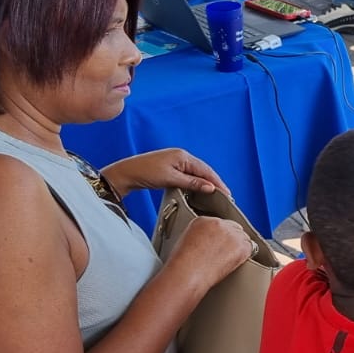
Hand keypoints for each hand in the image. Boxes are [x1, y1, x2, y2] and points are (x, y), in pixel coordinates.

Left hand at [103, 148, 228, 195]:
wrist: (126, 173)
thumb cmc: (146, 173)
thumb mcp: (171, 179)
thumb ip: (192, 183)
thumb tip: (210, 187)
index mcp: (183, 156)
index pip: (206, 170)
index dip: (217, 182)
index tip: (227, 194)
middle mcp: (181, 156)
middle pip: (203, 171)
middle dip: (214, 183)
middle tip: (225, 196)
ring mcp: (176, 161)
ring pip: (197, 173)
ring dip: (206, 183)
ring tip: (215, 194)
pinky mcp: (171, 167)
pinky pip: (189, 174)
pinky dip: (197, 182)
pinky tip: (200, 189)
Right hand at [166, 216, 252, 291]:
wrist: (187, 273)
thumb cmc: (183, 264)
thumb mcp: (186, 242)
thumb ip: (200, 237)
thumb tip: (207, 243)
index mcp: (202, 220)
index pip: (219, 224)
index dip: (221, 236)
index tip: (219, 244)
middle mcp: (218, 223)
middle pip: (234, 227)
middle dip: (231, 240)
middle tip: (225, 253)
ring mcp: (231, 234)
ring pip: (243, 237)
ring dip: (239, 247)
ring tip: (227, 260)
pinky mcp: (240, 246)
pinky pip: (250, 248)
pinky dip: (245, 256)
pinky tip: (234, 262)